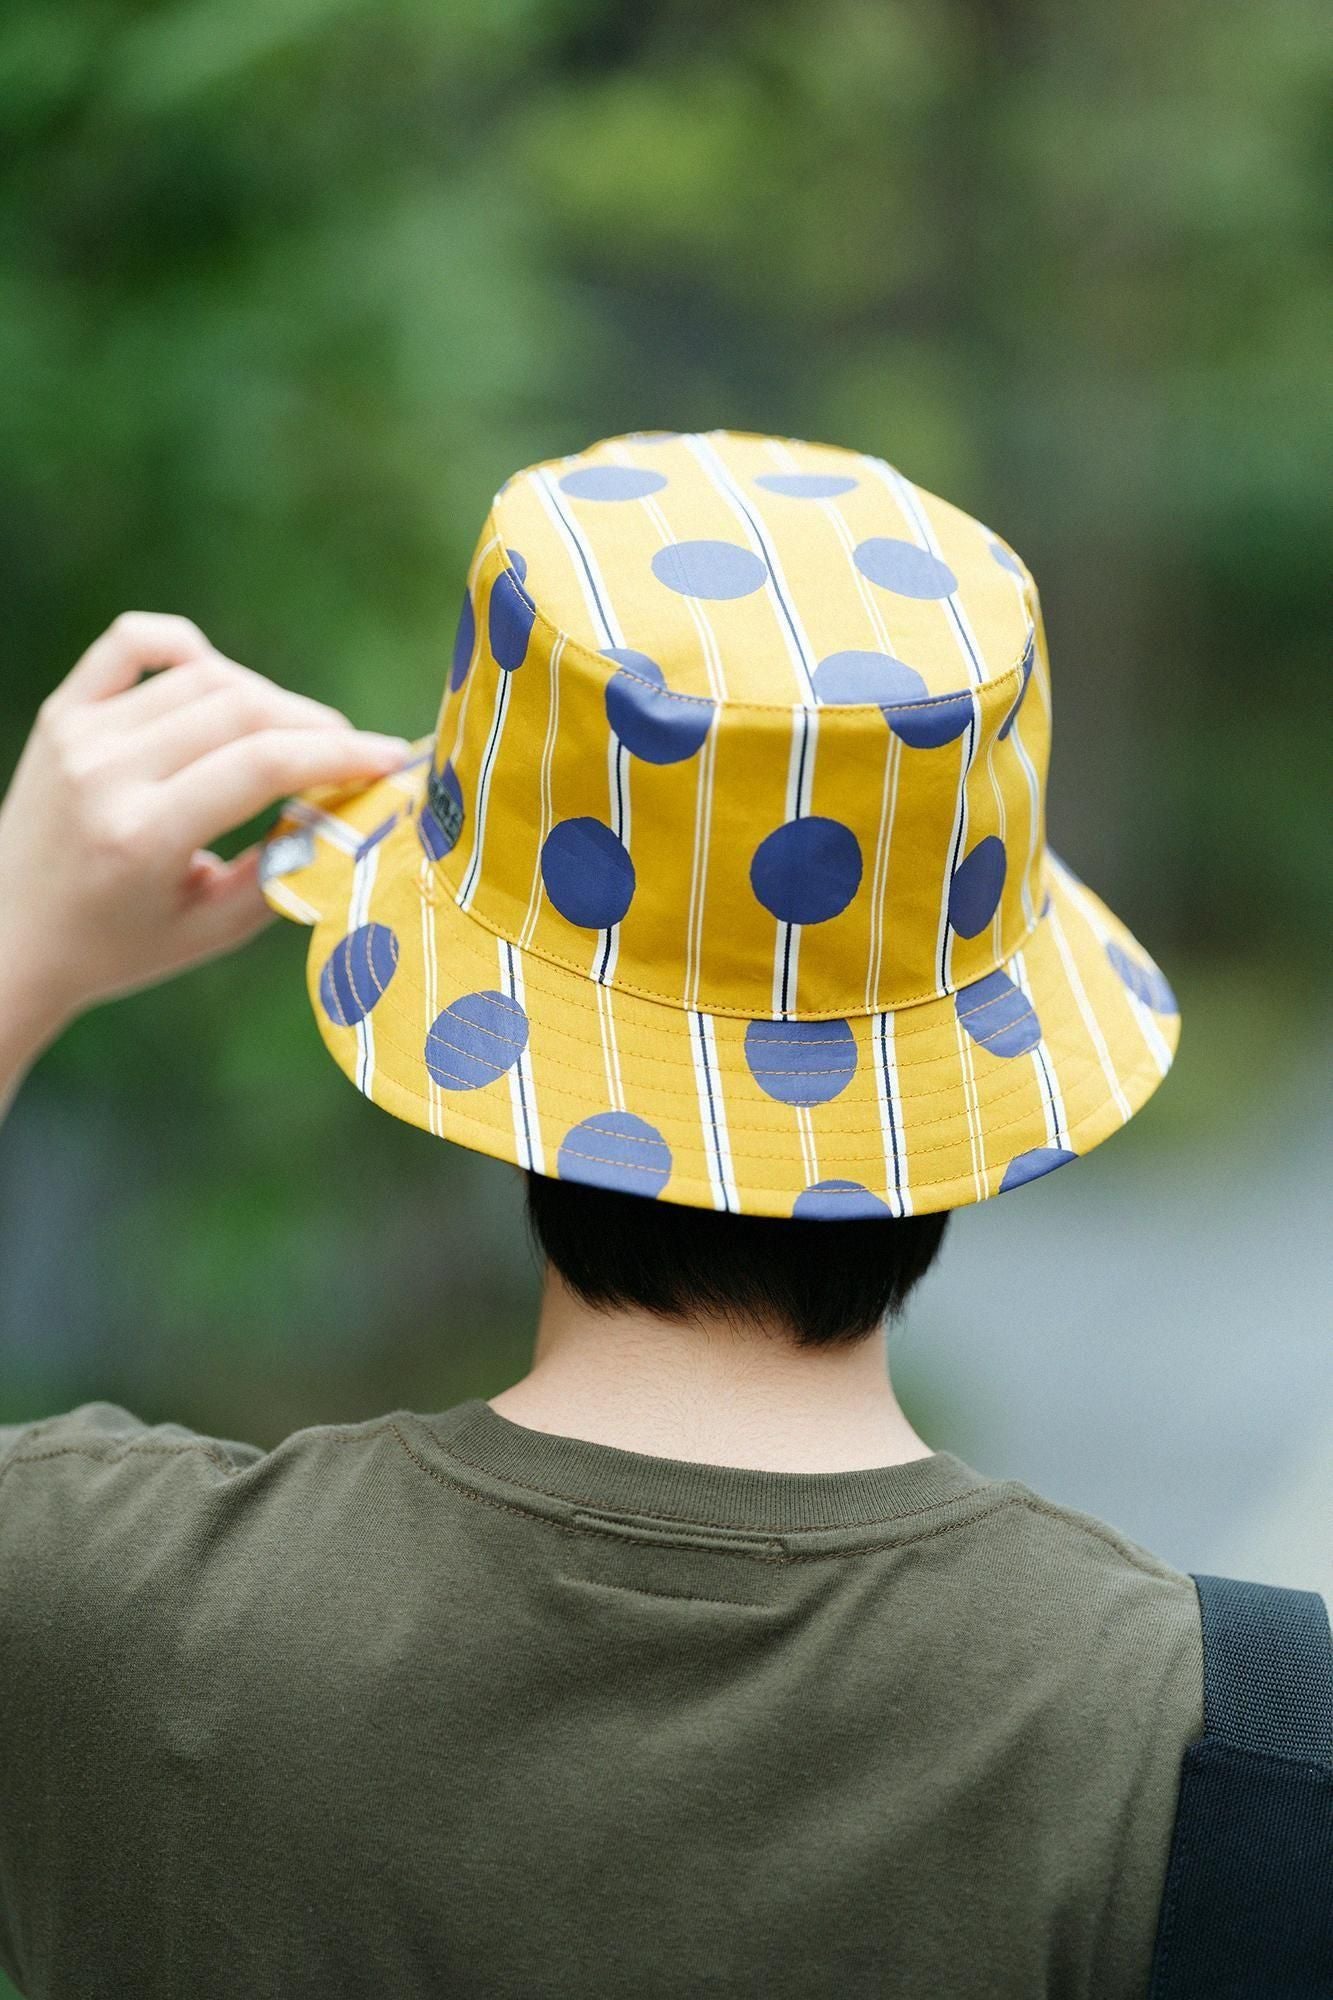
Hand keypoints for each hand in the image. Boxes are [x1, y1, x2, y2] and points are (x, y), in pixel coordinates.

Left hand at [0, 613, 410, 1051]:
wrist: (7, 936)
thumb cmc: (116, 947)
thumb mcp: (210, 931)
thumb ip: (284, 872)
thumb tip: (350, 814)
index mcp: (141, 836)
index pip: (263, 764)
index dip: (342, 753)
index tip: (393, 758)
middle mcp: (105, 773)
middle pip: (243, 710)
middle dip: (317, 725)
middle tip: (355, 752)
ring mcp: (79, 733)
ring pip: (204, 676)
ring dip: (268, 698)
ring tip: (294, 736)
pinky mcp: (65, 712)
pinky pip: (135, 642)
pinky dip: (189, 647)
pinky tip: (220, 678)